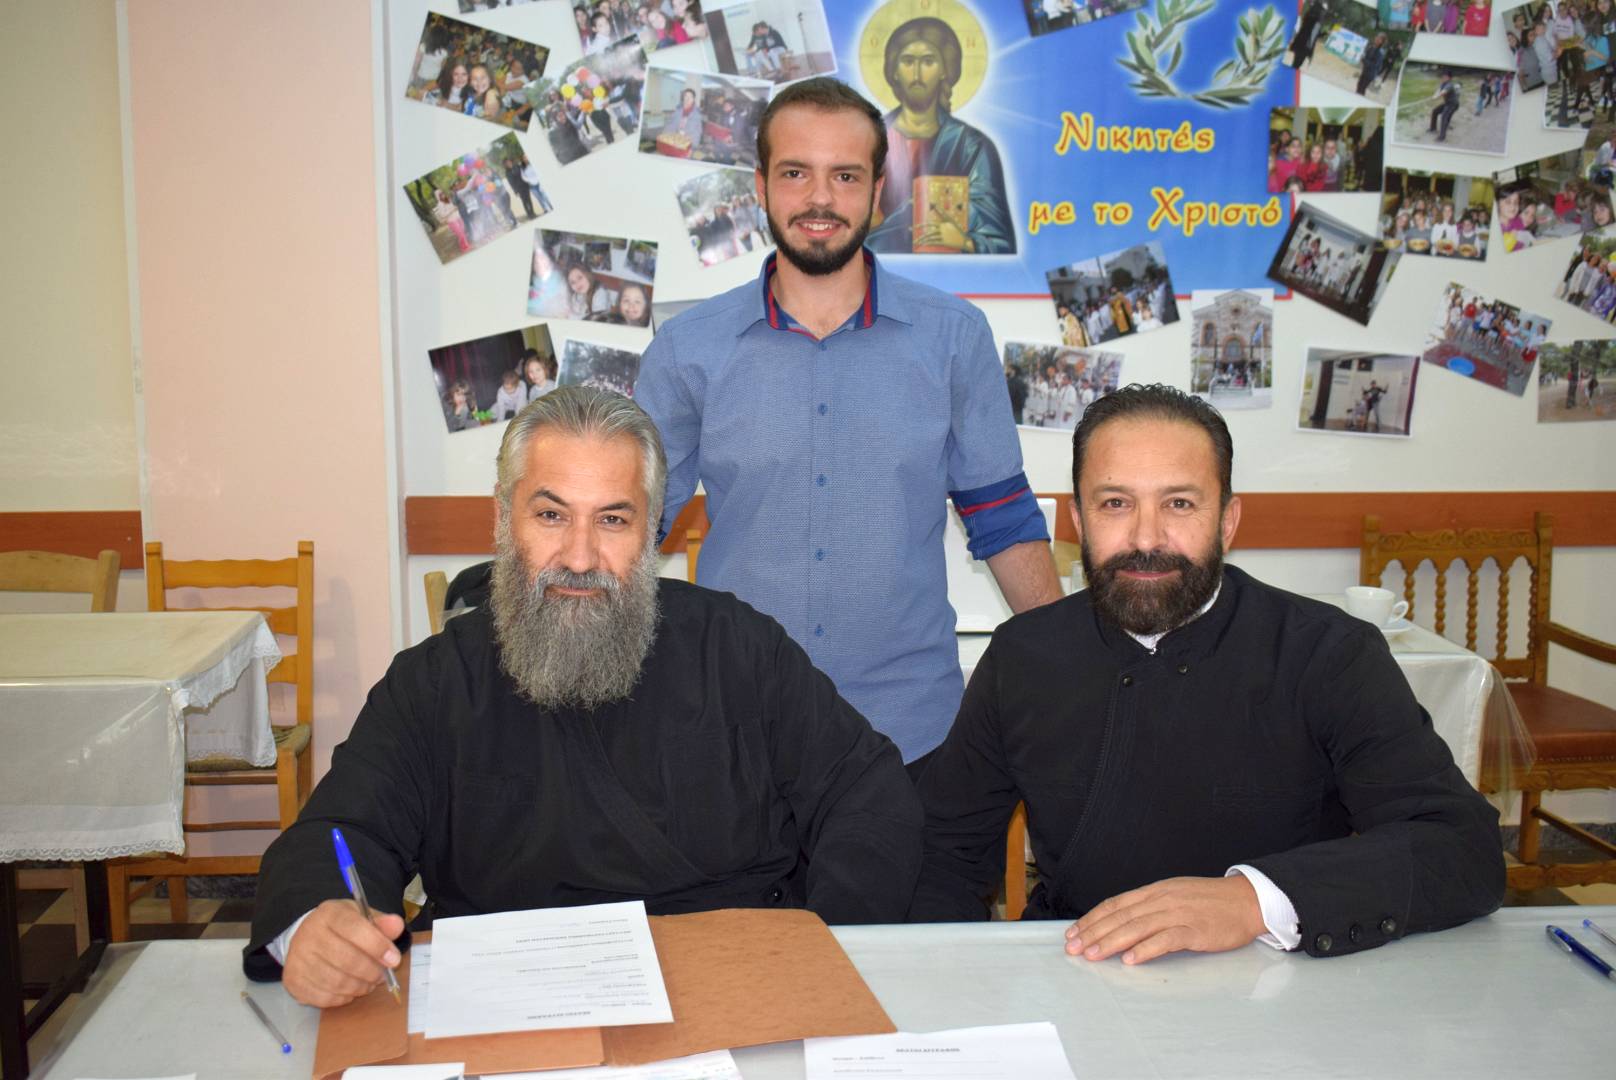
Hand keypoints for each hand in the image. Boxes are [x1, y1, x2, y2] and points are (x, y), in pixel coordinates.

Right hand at [281, 899, 405, 1007]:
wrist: (307, 937)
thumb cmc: (341, 928)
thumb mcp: (361, 918)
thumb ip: (381, 923)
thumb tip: (397, 925)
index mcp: (329, 914)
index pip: (355, 929)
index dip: (378, 946)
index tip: (394, 960)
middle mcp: (309, 934)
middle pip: (347, 959)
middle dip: (371, 971)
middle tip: (382, 975)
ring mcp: (298, 959)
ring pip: (337, 982)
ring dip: (360, 986)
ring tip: (369, 982)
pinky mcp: (293, 981)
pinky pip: (325, 997)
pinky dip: (343, 997)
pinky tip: (350, 990)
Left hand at [913, 218, 970, 251]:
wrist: (964, 240)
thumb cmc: (957, 230)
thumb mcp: (950, 221)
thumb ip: (942, 214)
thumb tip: (936, 205)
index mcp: (943, 224)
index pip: (931, 224)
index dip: (923, 225)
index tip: (915, 227)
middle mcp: (942, 229)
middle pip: (929, 232)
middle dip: (921, 235)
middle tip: (914, 237)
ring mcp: (944, 236)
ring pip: (931, 238)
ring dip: (923, 241)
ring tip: (917, 243)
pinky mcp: (945, 242)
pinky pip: (935, 243)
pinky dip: (928, 243)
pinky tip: (924, 244)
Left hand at [1062, 875, 1265, 964]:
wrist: (1248, 900)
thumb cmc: (1210, 901)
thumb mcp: (1174, 895)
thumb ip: (1149, 907)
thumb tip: (1120, 922)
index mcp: (1155, 891)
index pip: (1115, 904)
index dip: (1092, 919)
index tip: (1073, 933)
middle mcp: (1162, 899)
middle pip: (1121, 916)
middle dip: (1094, 933)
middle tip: (1074, 948)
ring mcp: (1178, 913)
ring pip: (1138, 927)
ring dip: (1112, 942)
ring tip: (1093, 955)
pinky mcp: (1195, 930)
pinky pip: (1166, 939)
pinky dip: (1147, 949)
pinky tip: (1131, 960)